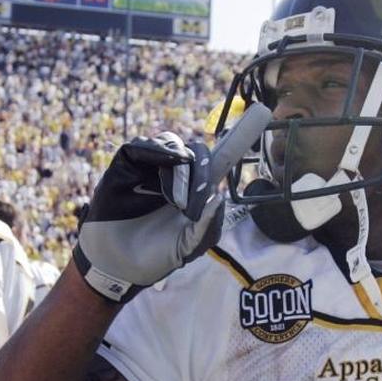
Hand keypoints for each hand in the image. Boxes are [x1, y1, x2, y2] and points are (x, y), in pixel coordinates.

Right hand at [73, 104, 270, 302]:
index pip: (219, 159)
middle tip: (190, 202)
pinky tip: (158, 170)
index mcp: (195, 190)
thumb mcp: (189, 249)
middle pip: (195, 150)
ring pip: (169, 143)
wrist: (118, 267)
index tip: (263, 113)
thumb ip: (207, 227)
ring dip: (178, 165)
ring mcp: (149, 169)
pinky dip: (152, 151)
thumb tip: (219, 197)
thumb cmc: (157, 257)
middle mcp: (175, 174)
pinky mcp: (124, 167)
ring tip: (174, 199)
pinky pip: (139, 147)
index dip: (239, 138)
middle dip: (200, 169)